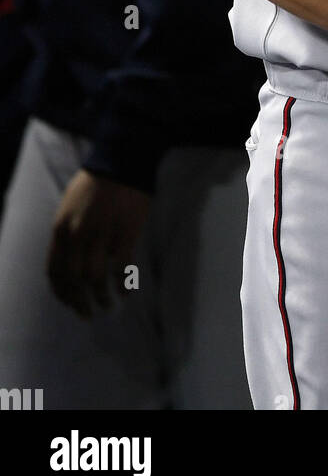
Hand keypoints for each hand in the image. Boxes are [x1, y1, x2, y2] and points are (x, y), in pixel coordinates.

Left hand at [47, 169, 150, 318]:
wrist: (121, 161)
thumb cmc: (95, 183)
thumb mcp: (69, 208)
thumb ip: (66, 235)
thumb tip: (70, 263)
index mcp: (61, 229)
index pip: (54, 272)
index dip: (61, 293)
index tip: (70, 303)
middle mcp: (77, 235)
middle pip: (73, 280)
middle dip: (79, 302)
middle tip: (88, 314)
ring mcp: (101, 234)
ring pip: (96, 279)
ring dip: (101, 298)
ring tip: (108, 306)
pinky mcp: (125, 232)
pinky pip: (121, 268)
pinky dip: (123, 285)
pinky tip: (126, 292)